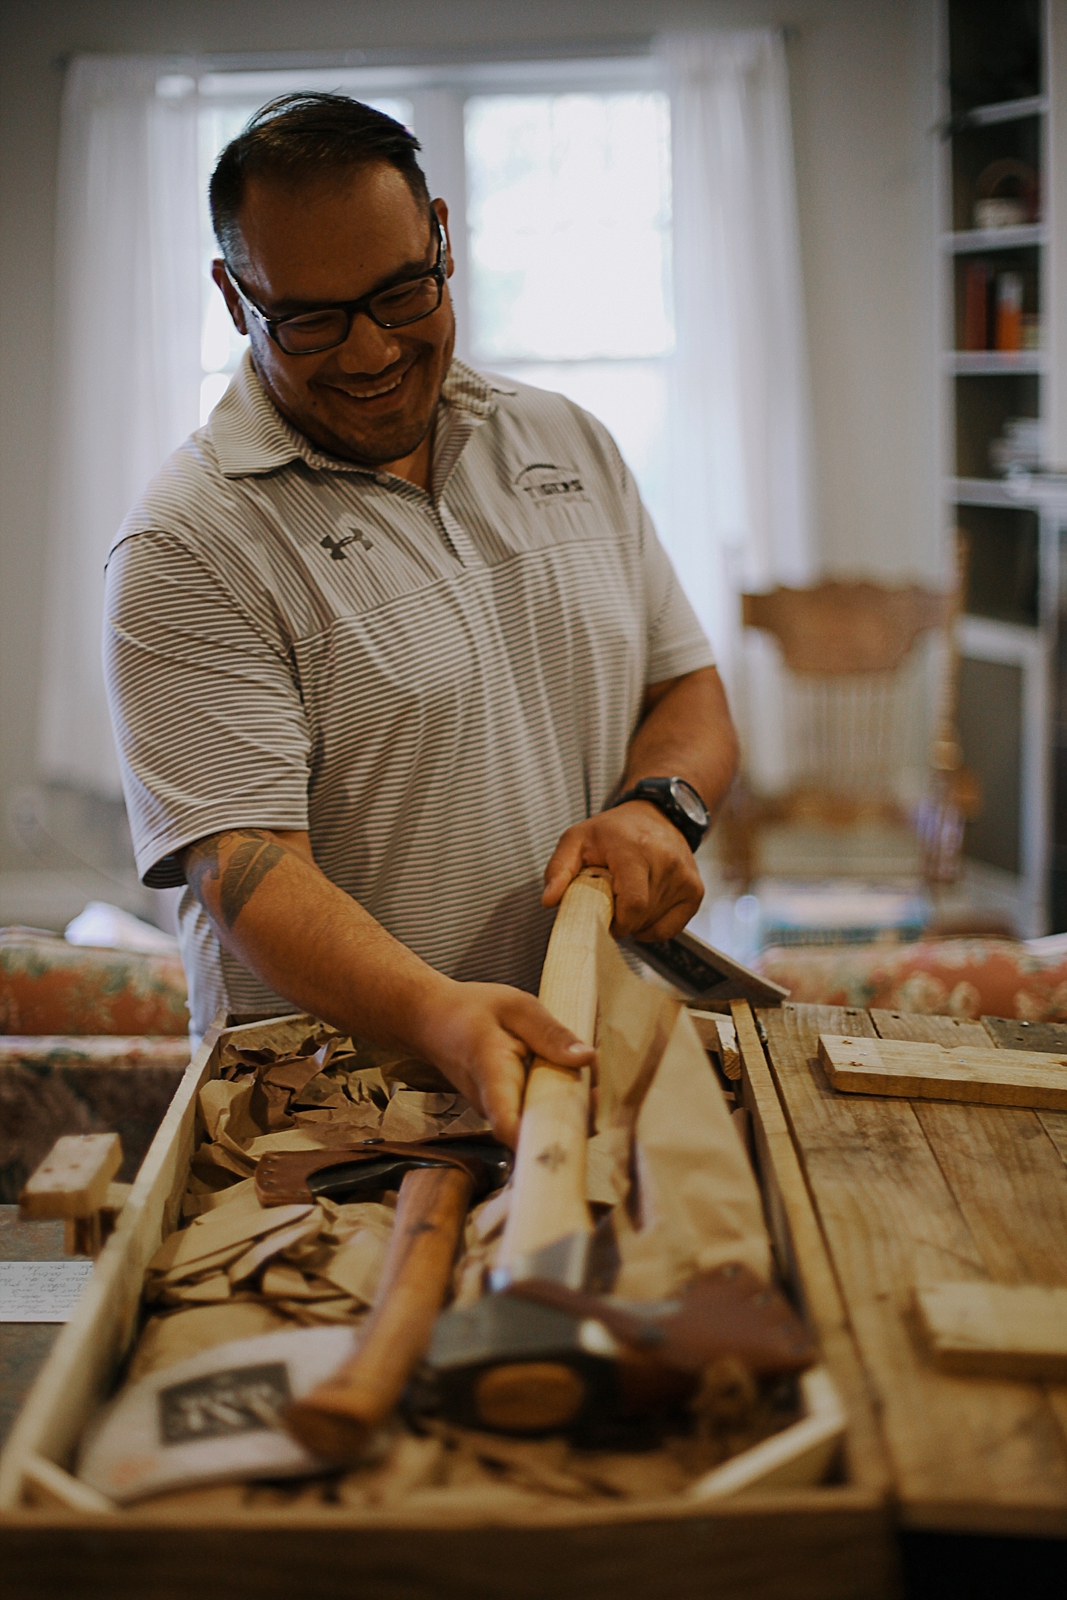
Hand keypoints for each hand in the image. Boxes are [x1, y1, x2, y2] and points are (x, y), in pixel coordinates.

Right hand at [413, 979, 595, 1147]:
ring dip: (570, 1110)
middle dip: (576, 1120)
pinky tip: (574, 1081)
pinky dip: (558, 1102)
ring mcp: (497, 1112)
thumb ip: (551, 1033)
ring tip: (593, 1082)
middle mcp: (492, 1105)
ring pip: (539, 1125)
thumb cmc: (471, 1010)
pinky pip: (536, 1115)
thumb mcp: (516, 1007)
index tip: (582, 1127)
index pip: (511, 1126)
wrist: (432, 1020)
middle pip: (536, 1133)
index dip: (544, 1138)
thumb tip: (588, 1059)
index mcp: (493, 1076)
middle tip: (603, 1093)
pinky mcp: (504, 1110)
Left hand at [542, 802, 703, 940]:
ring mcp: (685, 877)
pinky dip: (655, 927)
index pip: (634, 904)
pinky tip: (645, 909)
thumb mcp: (576, 839)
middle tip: (612, 903)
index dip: (617, 923)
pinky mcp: (695, 889)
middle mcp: (666, 862)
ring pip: (656, 924)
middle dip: (622, 921)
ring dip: (637, 922)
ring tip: (629, 896)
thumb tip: (549, 900)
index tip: (604, 919)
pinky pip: (673, 928)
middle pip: (642, 917)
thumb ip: (559, 869)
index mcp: (635, 850)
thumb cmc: (613, 831)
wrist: (656, 814)